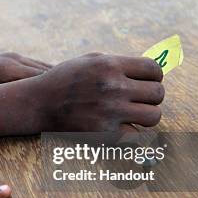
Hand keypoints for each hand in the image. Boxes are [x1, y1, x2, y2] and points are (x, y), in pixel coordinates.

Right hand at [32, 54, 164, 130]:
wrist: (38, 103)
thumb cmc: (65, 79)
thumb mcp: (90, 60)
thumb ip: (120, 63)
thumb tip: (151, 71)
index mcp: (110, 65)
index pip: (154, 70)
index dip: (154, 77)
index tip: (146, 82)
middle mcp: (113, 87)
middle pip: (158, 93)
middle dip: (151, 97)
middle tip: (138, 100)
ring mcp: (110, 111)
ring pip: (154, 116)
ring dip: (146, 116)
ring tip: (133, 114)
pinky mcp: (105, 134)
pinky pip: (137, 137)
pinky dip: (131, 134)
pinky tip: (120, 127)